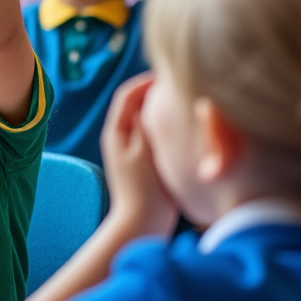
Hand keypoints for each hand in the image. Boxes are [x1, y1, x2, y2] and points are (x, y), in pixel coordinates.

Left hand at [100, 74, 177, 235]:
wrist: (142, 224)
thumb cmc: (145, 188)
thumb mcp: (145, 149)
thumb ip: (146, 120)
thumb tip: (151, 95)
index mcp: (116, 131)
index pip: (127, 94)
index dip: (146, 81)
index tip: (170, 76)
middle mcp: (119, 138)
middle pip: (136, 104)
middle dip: (155, 94)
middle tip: (179, 88)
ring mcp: (130, 150)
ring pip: (146, 120)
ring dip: (161, 111)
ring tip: (183, 105)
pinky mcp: (143, 162)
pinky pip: (153, 135)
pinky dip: (166, 128)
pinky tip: (184, 131)